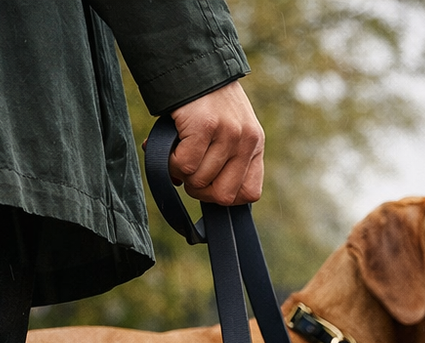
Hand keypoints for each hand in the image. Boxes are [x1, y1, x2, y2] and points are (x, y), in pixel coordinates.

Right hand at [167, 80, 264, 204]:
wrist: (192, 63)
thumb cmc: (205, 103)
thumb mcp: (228, 130)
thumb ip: (222, 159)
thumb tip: (191, 187)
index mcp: (255, 145)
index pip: (250, 193)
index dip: (225, 196)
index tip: (208, 186)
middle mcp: (246, 141)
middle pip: (224, 195)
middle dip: (200, 191)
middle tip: (187, 174)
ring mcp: (228, 133)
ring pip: (200, 181)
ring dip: (182, 175)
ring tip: (176, 155)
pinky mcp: (204, 126)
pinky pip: (185, 166)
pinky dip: (171, 164)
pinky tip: (170, 148)